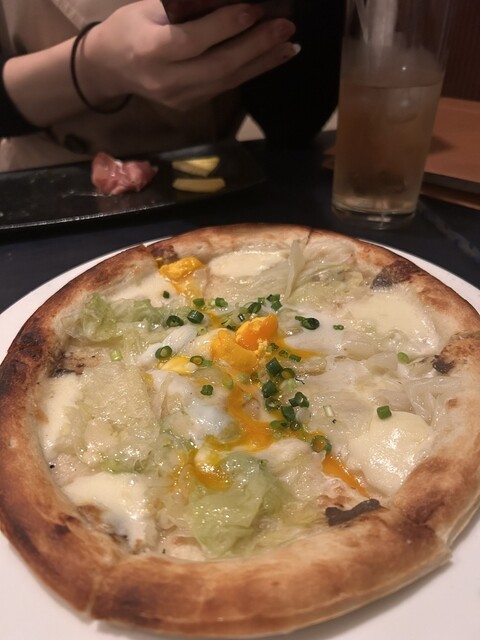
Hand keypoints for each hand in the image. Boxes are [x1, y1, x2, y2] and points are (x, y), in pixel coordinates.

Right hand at [81, 0, 297, 110]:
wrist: (111, 67)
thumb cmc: (130, 26)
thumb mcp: (150, 6)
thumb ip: (187, 5)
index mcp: (150, 49)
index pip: (194, 40)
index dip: (226, 26)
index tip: (255, 9)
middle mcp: (166, 79)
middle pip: (218, 66)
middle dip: (256, 46)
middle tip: (285, 28)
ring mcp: (179, 97)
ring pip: (226, 81)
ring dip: (262, 63)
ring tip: (289, 46)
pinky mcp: (190, 105)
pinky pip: (224, 87)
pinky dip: (250, 71)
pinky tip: (271, 58)